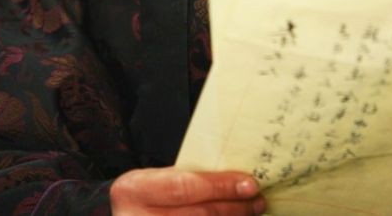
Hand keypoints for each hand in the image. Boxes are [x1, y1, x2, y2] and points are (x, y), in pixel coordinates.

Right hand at [109, 168, 265, 214]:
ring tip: (251, 212)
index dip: (220, 187)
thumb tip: (237, 179)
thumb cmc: (146, 196)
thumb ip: (188, 178)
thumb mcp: (156, 180)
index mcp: (134, 190)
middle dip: (233, 208)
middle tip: (257, 200)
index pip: (185, 188)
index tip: (249, 184)